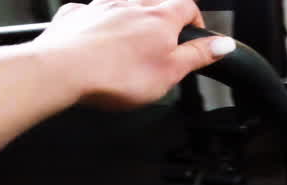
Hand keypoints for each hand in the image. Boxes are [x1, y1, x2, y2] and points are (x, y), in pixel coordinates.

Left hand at [31, 0, 236, 108]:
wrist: (63, 70)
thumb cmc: (116, 74)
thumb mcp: (170, 72)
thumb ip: (198, 56)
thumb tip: (223, 45)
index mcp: (160, 18)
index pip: (187, 7)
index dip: (194, 21)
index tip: (194, 37)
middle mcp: (131, 4)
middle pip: (156, 2)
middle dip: (163, 18)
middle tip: (165, 41)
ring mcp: (100, 6)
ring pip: (123, 3)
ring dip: (131, 17)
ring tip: (131, 42)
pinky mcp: (75, 16)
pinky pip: (90, 11)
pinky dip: (97, 22)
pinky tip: (96, 38)